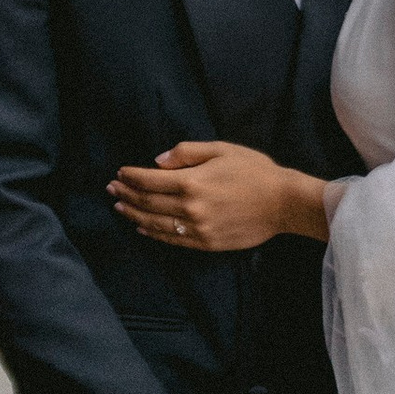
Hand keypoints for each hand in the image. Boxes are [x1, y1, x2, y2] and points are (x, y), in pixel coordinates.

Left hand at [110, 141, 322, 248]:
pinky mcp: (206, 243)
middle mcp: (190, 208)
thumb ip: (187, 152)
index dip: (131, 176)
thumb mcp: (221, 149)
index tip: (119, 172)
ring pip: (155, 224)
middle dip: (127, 194)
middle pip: (148, 203)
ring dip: (134, 215)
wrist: (283, 203)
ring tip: (120, 207)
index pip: (150, 180)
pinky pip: (172, 240)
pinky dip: (153, 234)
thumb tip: (158, 161)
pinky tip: (142, 228)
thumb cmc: (255, 171)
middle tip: (112, 188)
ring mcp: (197, 229)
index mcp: (192, 182)